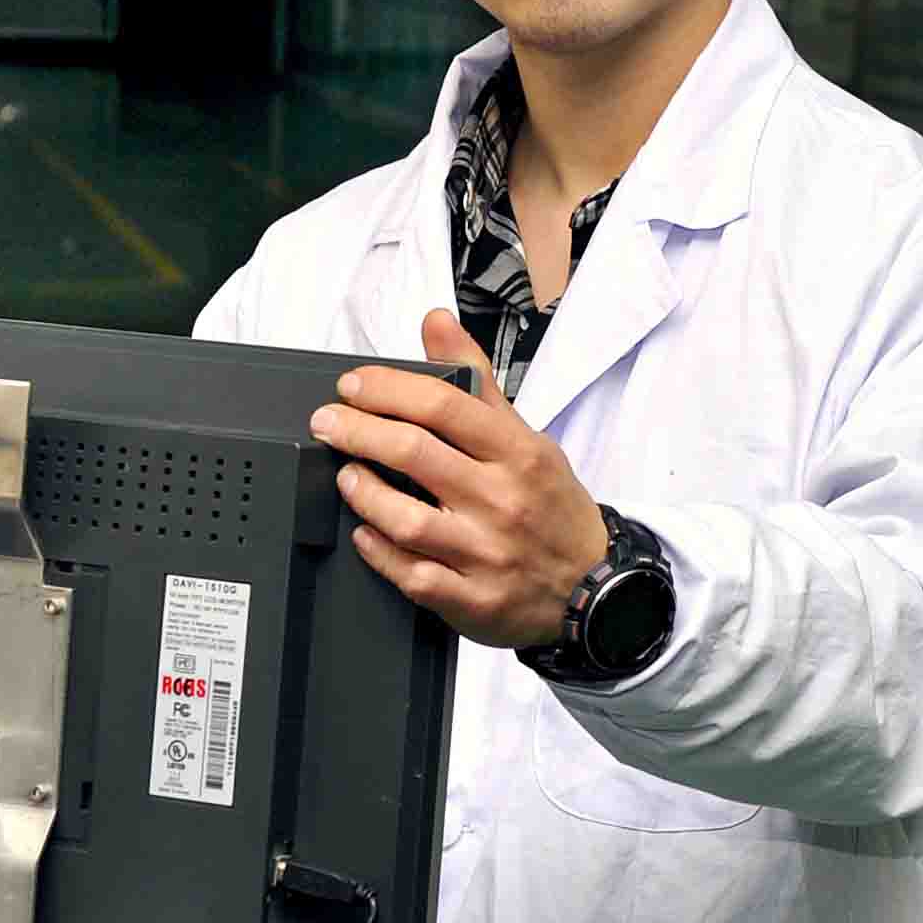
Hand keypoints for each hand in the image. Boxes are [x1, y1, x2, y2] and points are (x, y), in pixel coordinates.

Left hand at [309, 310, 613, 651]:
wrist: (594, 589)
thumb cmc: (552, 508)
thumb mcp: (527, 437)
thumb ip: (477, 380)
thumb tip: (436, 323)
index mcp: (518, 454)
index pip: (442, 405)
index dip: (387, 389)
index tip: (353, 386)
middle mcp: (501, 500)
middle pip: (413, 454)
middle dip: (356, 431)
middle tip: (328, 423)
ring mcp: (486, 553)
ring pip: (405, 518)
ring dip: (362, 491)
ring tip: (346, 475)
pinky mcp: (473, 599)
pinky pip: (411, 575)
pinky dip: (378, 552)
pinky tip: (364, 532)